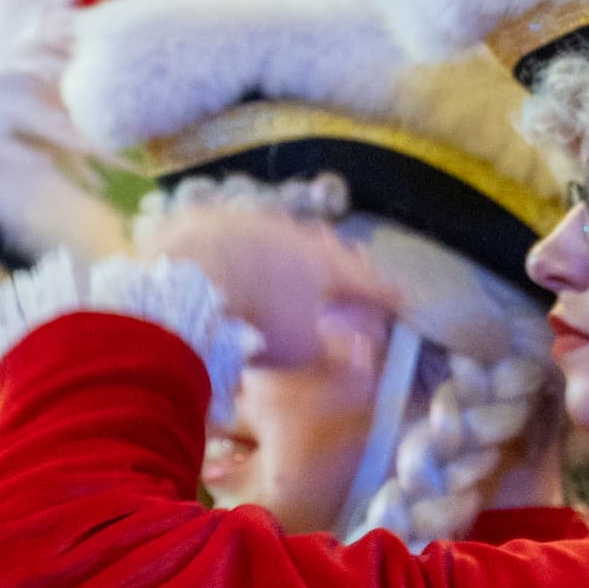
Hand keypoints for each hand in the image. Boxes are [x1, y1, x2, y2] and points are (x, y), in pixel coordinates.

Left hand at [134, 193, 381, 371]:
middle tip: (348, 271)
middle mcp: (294, 236)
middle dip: (339, 263)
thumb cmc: (255, 319)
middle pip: (327, 249)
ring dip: (291, 251)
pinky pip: (241, 232)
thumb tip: (364, 369)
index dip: (385, 293)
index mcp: (324, 266)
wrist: (187, 277)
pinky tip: (239, 257)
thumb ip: (335, 360)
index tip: (401, 299)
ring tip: (292, 263)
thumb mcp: (301, 353)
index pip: (366, 281)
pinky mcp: (213, 218)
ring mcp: (253, 221)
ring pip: (283, 235)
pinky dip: (248, 247)